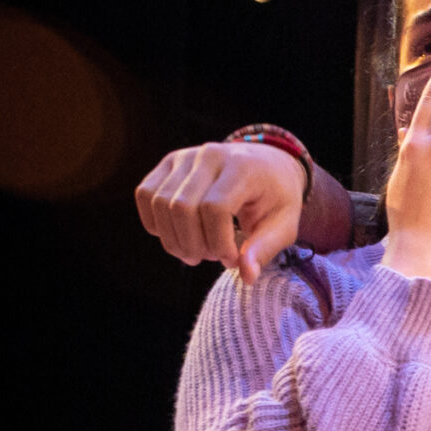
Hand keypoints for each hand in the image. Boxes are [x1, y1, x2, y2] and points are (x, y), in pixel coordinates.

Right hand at [134, 142, 308, 282]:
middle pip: (182, 207)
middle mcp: (210, 155)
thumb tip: (246, 275)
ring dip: (174, 239)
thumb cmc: (276, 198)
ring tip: (197, 250)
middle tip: (211, 258)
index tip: (232, 260)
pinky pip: (145, 194)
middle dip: (193, 245)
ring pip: (159, 203)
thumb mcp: (284, 225)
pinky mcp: (169, 163)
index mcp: (242, 167)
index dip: (218, 243)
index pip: (215, 208)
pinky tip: (178, 235)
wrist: (268, 165)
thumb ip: (265, 249)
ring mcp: (185, 156)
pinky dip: (156, 223)